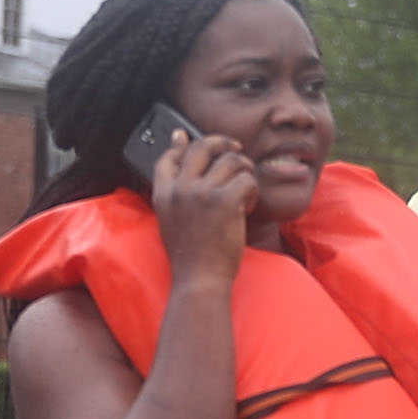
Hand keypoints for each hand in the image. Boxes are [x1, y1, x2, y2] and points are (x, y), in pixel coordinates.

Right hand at [149, 128, 255, 283]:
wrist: (200, 278)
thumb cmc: (189, 254)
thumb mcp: (171, 219)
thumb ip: (174, 188)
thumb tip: (179, 149)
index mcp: (164, 194)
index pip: (170, 155)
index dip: (184, 144)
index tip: (192, 140)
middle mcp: (181, 189)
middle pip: (202, 146)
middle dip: (223, 143)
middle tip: (236, 151)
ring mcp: (202, 193)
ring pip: (231, 160)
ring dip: (244, 170)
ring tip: (245, 189)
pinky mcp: (225, 200)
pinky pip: (247, 179)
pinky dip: (253, 191)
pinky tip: (249, 207)